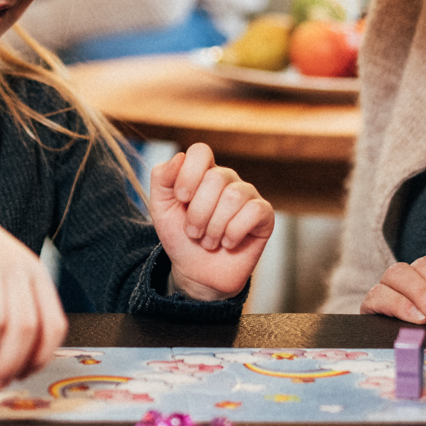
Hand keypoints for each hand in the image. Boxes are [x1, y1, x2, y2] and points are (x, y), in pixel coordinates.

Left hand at [149, 143, 274, 301]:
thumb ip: (162, 178)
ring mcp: (247, 195)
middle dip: (198, 213)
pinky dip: (234, 233)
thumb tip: (180, 157)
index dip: (188, 175)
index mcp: (203, 172)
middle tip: (194, 232)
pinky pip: (253, 212)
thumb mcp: (161, 208)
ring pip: (233, 196)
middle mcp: (227, 179)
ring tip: (209, 241)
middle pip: (215, 178)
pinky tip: (228, 243)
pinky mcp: (264, 215)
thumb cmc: (180, 237)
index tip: (181, 199)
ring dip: (214, 227)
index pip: (201, 151)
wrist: (197, 274)